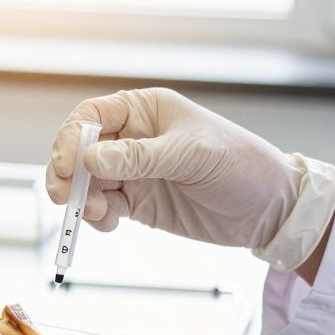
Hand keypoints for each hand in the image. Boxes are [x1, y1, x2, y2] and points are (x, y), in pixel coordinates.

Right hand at [46, 88, 334, 270]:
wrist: (269, 209)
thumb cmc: (240, 165)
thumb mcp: (191, 156)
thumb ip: (140, 158)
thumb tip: (90, 158)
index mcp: (145, 110)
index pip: (92, 116)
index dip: (71, 138)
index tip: (67, 165)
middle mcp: (133, 138)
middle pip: (79, 150)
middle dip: (67, 172)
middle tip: (64, 195)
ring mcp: (133, 171)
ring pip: (85, 182)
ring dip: (81, 199)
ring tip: (100, 214)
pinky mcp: (137, 202)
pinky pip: (101, 206)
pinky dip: (96, 217)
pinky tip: (110, 224)